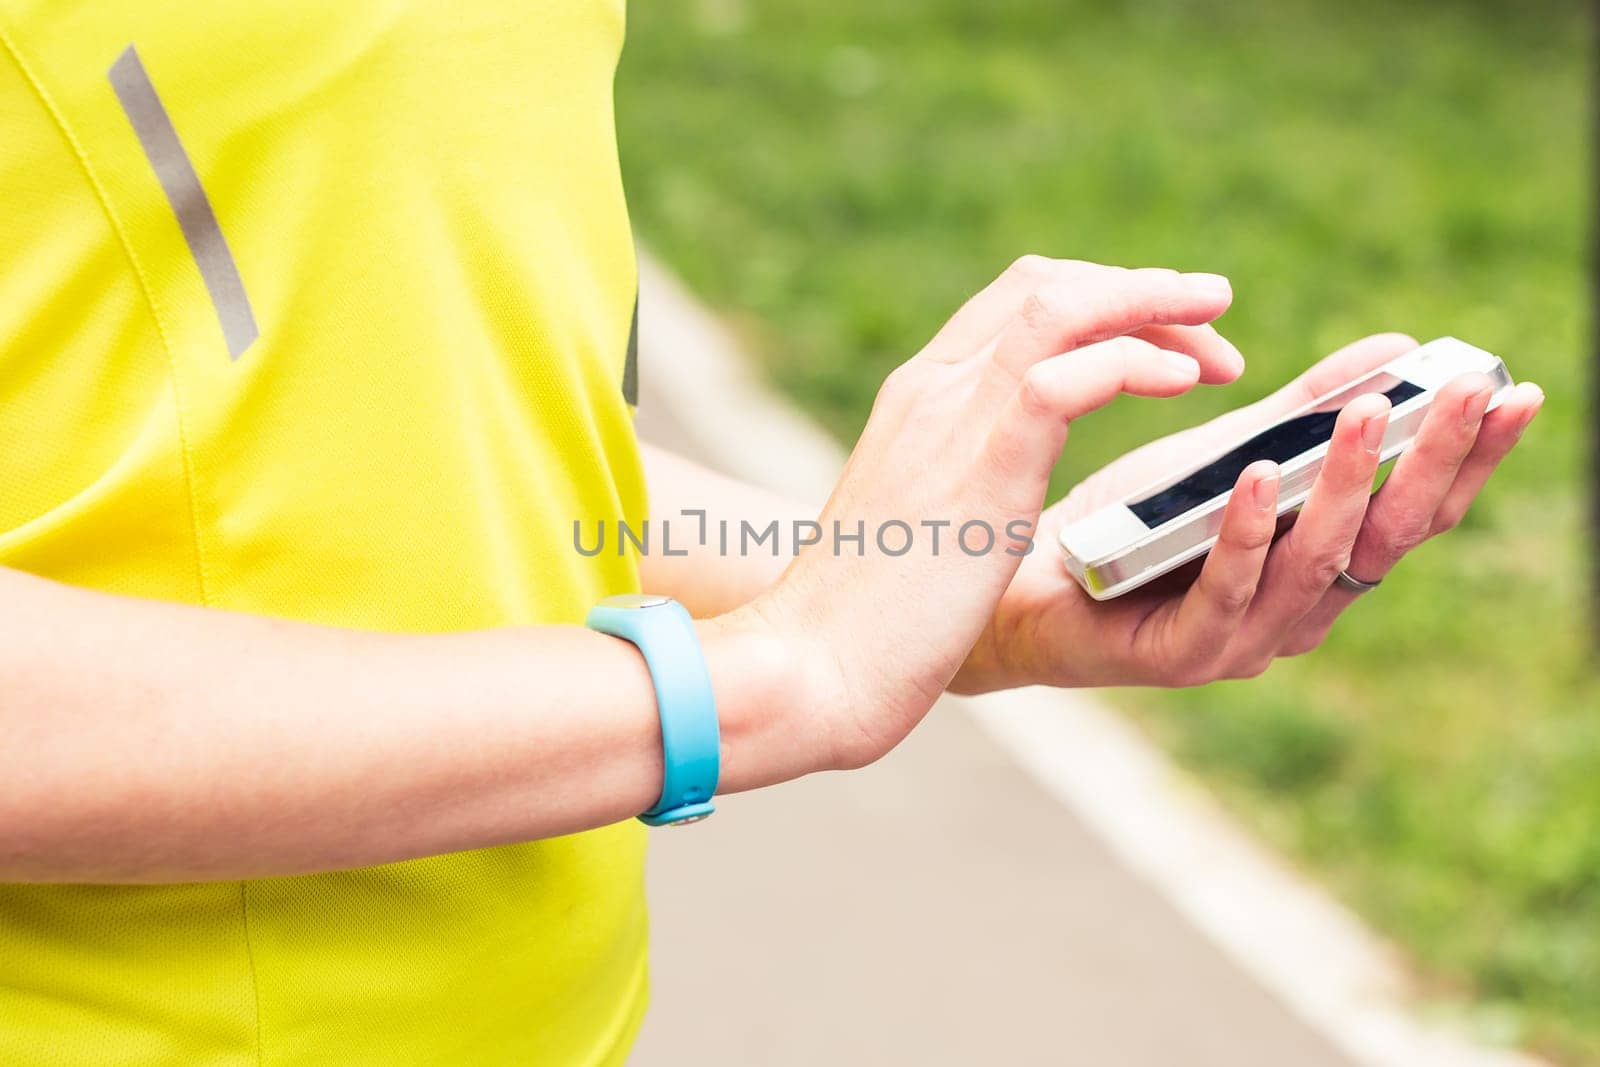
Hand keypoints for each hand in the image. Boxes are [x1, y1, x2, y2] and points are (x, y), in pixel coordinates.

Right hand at [739, 256, 1242, 769]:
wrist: (814, 663)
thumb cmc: (867, 613)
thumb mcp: (919, 516)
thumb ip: (956, 476)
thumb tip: (991, 486)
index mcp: (920, 396)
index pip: (1017, 301)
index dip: (1102, 296)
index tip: (1165, 329)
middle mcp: (934, 389)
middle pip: (1047, 285)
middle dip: (1142, 290)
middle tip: (1215, 317)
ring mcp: (950, 420)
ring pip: (1060, 307)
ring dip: (1153, 305)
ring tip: (1220, 330)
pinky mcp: (981, 469)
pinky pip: (1063, 380)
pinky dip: (1132, 364)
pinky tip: (1185, 382)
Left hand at [953, 332, 1544, 692]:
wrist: (1025, 588)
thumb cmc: (1132, 528)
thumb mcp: (1227, 456)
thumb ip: (1305, 413)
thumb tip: (1398, 348)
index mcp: (1323, 568)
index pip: (1416, 512)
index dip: (1468, 456)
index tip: (1512, 388)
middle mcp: (1300, 613)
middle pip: (1388, 539)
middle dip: (1434, 462)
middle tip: (1472, 389)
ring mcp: (1246, 640)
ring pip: (1315, 562)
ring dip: (1346, 484)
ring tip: (1367, 412)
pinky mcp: (1182, 654)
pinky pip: (1226, 591)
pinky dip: (1246, 532)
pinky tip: (1258, 475)